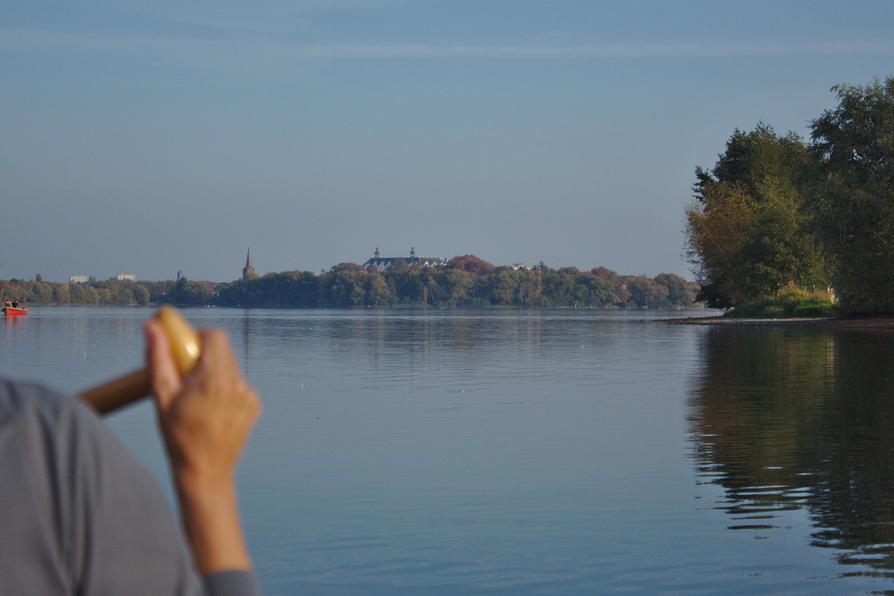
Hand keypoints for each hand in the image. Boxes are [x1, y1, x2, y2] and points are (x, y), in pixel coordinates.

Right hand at [144, 321, 260, 572]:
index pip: (215, 336)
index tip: (184, 349)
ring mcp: (249, 395)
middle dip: (204, 355)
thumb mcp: (162, 397)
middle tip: (186, 374)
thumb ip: (158, 359)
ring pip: (231, 367)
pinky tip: (211, 409)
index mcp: (215, 379)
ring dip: (214, 372)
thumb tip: (152, 327)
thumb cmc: (178, 436)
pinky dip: (224, 388)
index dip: (198, 336)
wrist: (205, 472)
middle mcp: (237, 384)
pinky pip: (238, 384)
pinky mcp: (254, 405)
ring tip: (197, 397)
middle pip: (224, 350)